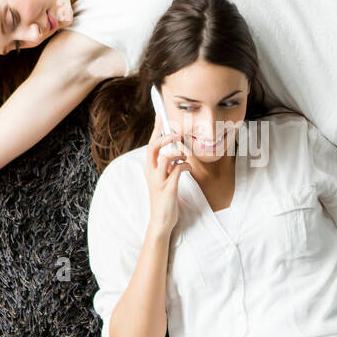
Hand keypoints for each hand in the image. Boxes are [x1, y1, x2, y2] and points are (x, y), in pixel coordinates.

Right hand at [143, 114, 189, 235]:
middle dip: (165, 137)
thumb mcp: (164, 179)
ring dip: (177, 153)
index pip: (150, 144)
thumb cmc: (164, 199)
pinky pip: (177, 171)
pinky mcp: (168, 189)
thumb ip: (168, 166)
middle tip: (177, 133)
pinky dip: (185, 166)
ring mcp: (158, 180)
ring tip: (184, 155)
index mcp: (149, 168)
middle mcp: (151, 172)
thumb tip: (178, 152)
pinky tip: (188, 168)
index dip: (156, 129)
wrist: (161, 220)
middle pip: (153, 147)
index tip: (161, 115)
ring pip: (165, 158)